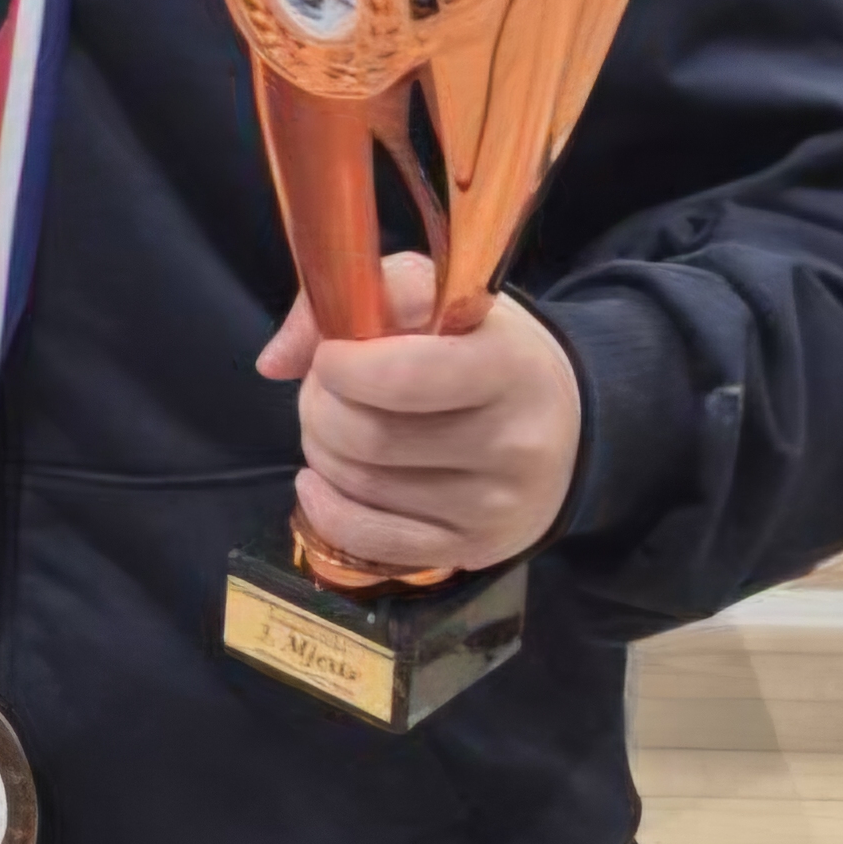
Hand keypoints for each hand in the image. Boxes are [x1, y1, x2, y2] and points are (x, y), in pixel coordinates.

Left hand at [257, 251, 582, 576]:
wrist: (567, 420)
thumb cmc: (481, 343)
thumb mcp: (432, 294)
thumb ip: (354, 300)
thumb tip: (275, 362)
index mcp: (506, 366)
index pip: (399, 377)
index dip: (338, 364)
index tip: (331, 354)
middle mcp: (510, 444)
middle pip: (370, 438)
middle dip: (319, 407)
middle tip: (323, 389)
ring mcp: (495, 507)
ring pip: (364, 487)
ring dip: (320, 451)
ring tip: (330, 423)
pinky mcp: (476, 550)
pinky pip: (374, 542)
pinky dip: (326, 509)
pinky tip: (317, 480)